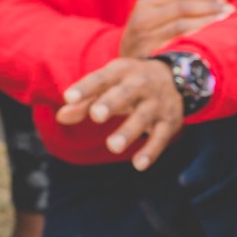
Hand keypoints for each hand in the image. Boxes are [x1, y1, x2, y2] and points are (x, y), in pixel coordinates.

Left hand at [56, 57, 186, 169]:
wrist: (176, 77)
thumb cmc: (128, 83)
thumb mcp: (108, 84)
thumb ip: (84, 101)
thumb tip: (60, 117)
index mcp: (121, 71)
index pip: (100, 78)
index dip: (85, 87)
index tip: (68, 98)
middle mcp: (141, 84)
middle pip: (125, 93)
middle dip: (111, 103)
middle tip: (95, 115)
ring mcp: (157, 103)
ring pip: (143, 117)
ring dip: (128, 132)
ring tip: (112, 147)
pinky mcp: (169, 122)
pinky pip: (161, 137)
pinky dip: (151, 151)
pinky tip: (138, 165)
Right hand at [118, 0, 231, 58]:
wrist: (124, 70)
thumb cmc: (146, 44)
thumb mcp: (152, 21)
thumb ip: (173, 11)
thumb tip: (213, 2)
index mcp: (145, 4)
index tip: (222, 1)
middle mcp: (141, 17)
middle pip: (182, 5)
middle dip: (209, 6)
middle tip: (230, 10)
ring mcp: (142, 36)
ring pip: (181, 22)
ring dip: (207, 19)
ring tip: (225, 19)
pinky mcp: (146, 53)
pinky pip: (176, 41)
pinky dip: (195, 35)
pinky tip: (210, 36)